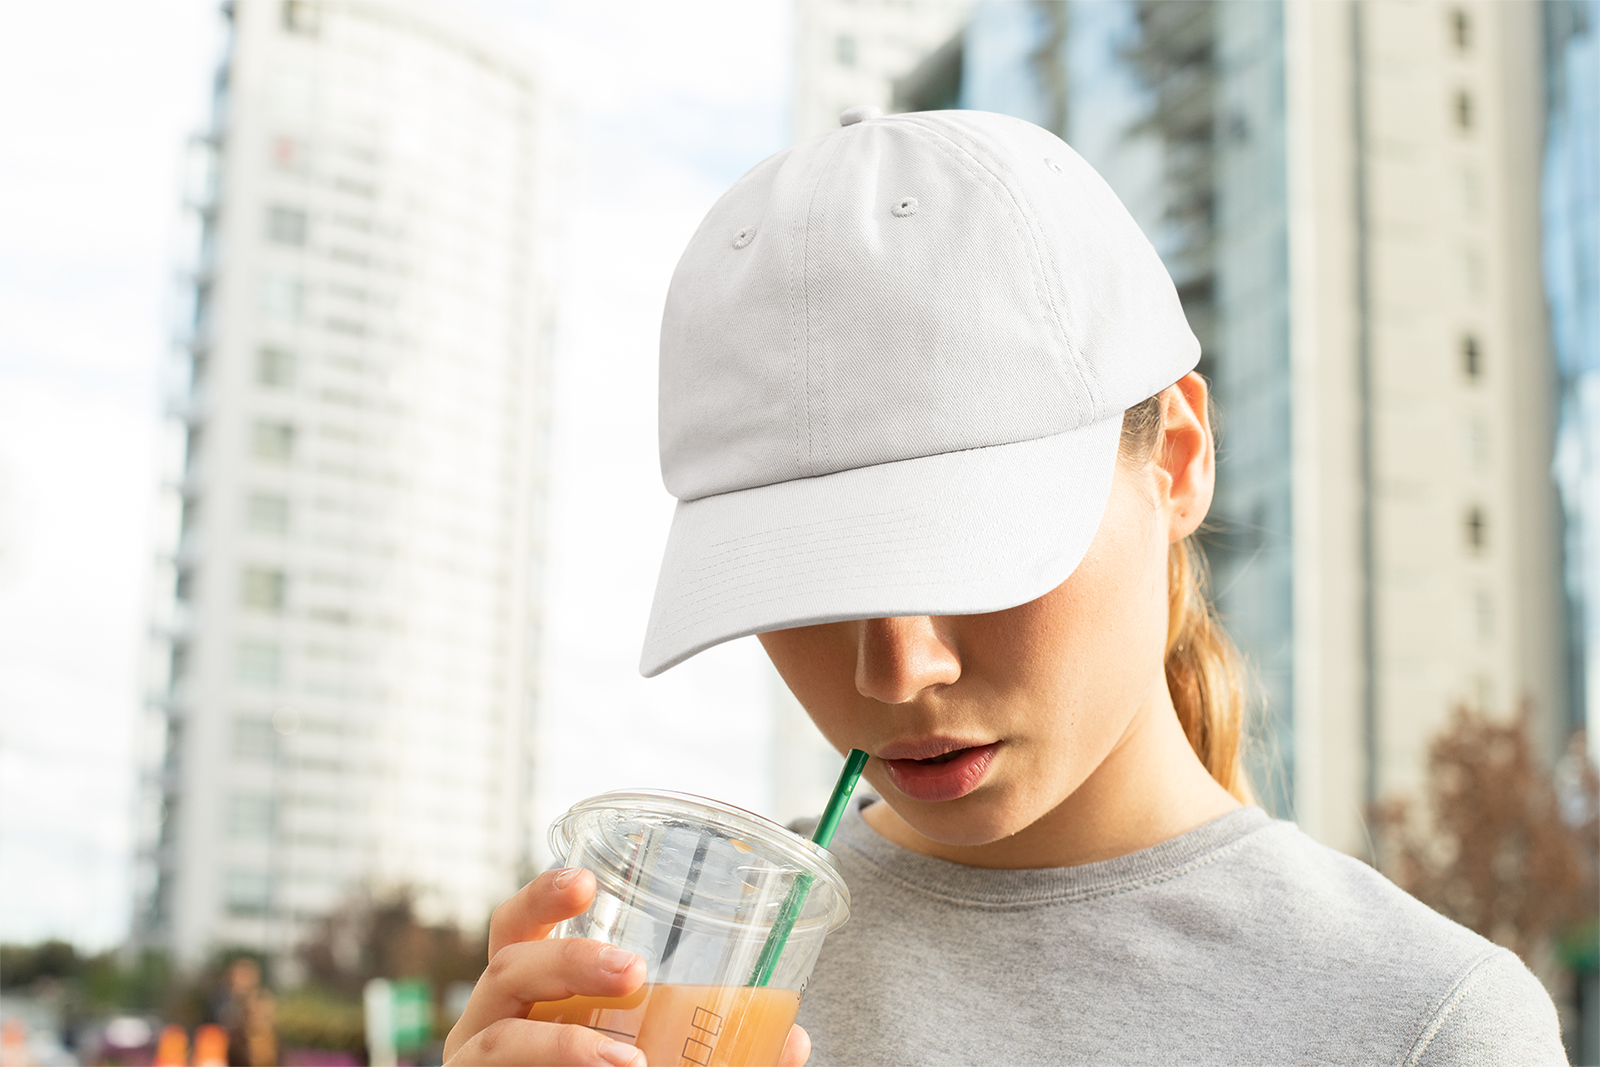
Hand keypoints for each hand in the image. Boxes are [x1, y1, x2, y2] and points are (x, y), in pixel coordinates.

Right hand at [443, 868, 811, 1065]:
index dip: (544, 897)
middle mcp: (492, 1021)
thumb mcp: (659, 1053)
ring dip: (564, 1044)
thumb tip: (795, 1039)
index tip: (586, 880)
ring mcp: (476, 1064)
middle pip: (509, 966)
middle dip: (570, 959)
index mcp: (528, 993)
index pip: (518, 929)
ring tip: (628, 1061)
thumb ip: (720, 1049)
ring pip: (502, 1038)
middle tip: (634, 970)